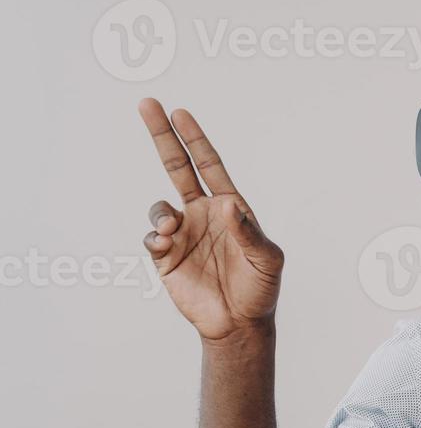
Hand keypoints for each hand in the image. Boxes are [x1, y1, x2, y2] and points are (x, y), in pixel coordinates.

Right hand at [138, 99, 283, 340]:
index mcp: (229, 207)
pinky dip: (154, 236)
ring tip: (171, 228)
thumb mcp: (267, 259)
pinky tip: (166, 244)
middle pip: (176, 167)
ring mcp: (182, 233)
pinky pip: (151, 237)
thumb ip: (249, 233)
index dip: (195, 139)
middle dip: (162, 136)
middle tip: (147, 104)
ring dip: (161, 213)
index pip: (208, 165)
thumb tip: (228, 205)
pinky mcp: (166, 257)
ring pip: (159, 207)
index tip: (180, 112)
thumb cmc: (260, 288)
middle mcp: (203, 214)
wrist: (239, 323)